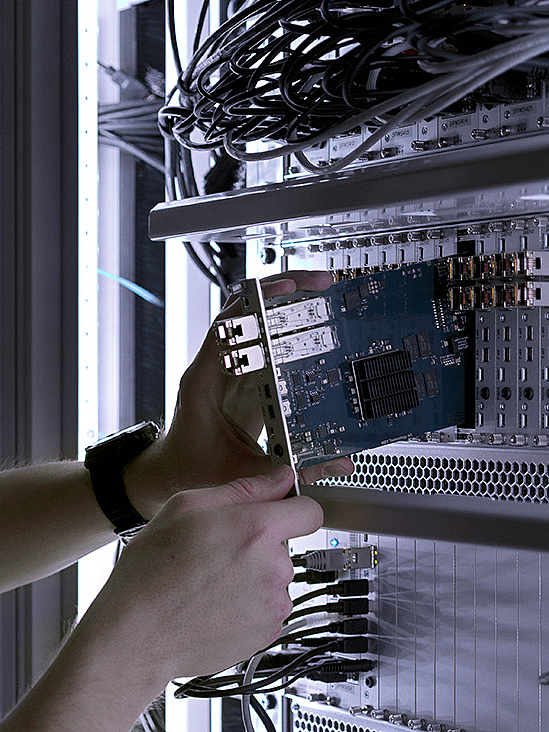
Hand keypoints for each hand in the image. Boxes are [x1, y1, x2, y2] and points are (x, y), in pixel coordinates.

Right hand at [84, 466, 322, 684]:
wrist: (137, 634)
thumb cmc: (153, 569)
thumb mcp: (188, 506)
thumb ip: (244, 488)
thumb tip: (280, 478)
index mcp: (257, 529)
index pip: (309, 511)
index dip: (293, 508)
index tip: (278, 511)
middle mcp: (274, 567)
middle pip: (284, 544)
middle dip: (259, 543)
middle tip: (217, 550)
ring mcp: (274, 603)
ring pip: (275, 576)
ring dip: (253, 574)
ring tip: (210, 580)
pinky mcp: (267, 632)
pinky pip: (267, 605)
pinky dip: (248, 603)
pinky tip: (215, 603)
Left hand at [127, 271, 353, 516]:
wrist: (171, 473)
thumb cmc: (191, 469)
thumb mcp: (243, 472)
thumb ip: (289, 470)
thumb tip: (335, 461)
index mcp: (203, 381)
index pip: (226, 326)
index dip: (256, 303)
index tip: (286, 289)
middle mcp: (213, 368)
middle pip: (242, 312)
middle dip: (279, 292)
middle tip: (316, 284)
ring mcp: (226, 370)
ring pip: (251, 322)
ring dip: (281, 305)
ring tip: (317, 294)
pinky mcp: (240, 378)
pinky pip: (261, 343)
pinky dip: (283, 329)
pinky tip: (309, 325)